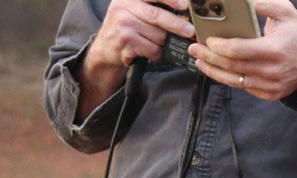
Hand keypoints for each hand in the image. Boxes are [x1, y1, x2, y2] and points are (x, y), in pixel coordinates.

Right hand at [77, 0, 191, 117]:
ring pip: (157, 35)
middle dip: (176, 24)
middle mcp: (122, 7)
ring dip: (164, 43)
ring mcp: (123, 24)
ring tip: (159, 43)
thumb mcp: (133, 9)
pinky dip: (157, 53)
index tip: (185, 4)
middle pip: (156, 15)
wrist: (105, 48)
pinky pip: (152, 49)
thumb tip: (183, 11)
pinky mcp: (125, 42)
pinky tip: (151, 52)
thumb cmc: (126, 27)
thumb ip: (152, 6)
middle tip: (190, 30)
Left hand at [190, 0, 296, 101]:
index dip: (218, 46)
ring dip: (213, 71)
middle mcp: (271, 71)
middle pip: (231, 66)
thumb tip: (240, 0)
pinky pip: (243, 88)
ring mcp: (270, 86)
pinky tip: (217, 70)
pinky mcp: (269, 94)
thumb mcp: (285, 11)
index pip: (237, 50)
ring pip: (234, 81)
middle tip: (194, 48)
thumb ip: (262, 4)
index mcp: (274, 50)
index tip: (208, 38)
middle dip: (209, 57)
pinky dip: (228, 79)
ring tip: (199, 61)